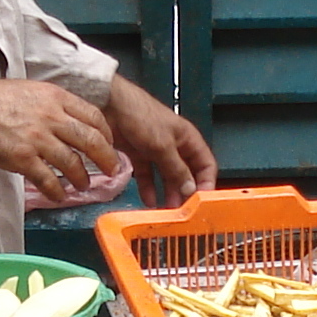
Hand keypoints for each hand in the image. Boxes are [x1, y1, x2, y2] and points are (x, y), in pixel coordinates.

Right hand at [0, 77, 118, 200]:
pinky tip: (59, 195)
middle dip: (106, 159)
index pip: (93, 116)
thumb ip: (51, 104)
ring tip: (82, 186)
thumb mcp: (29, 91)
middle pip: (91, 140)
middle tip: (112, 170)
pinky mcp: (23, 157)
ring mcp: (37, 138)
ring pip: (73, 163)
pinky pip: (48, 179)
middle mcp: (51, 116)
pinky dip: (57, 191)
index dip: (106, 134)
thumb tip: (66, 120)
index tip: (109, 144)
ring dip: (82, 178)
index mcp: (55, 97)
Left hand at [102, 76, 216, 205]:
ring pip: (166, 177)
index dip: (206, 183)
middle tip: (182, 213)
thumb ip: (177, 169)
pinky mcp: (137, 154)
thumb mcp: (163, 146)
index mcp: (188, 138)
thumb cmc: (141, 117)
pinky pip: (147, 175)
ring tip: (166, 212)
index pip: (206, 164)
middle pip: (186, 173)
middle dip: (185, 193)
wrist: (109, 104)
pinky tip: (149, 202)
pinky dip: (148, 188)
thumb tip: (191, 190)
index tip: (202, 202)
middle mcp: (174, 145)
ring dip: (167, 193)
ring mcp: (155, 150)